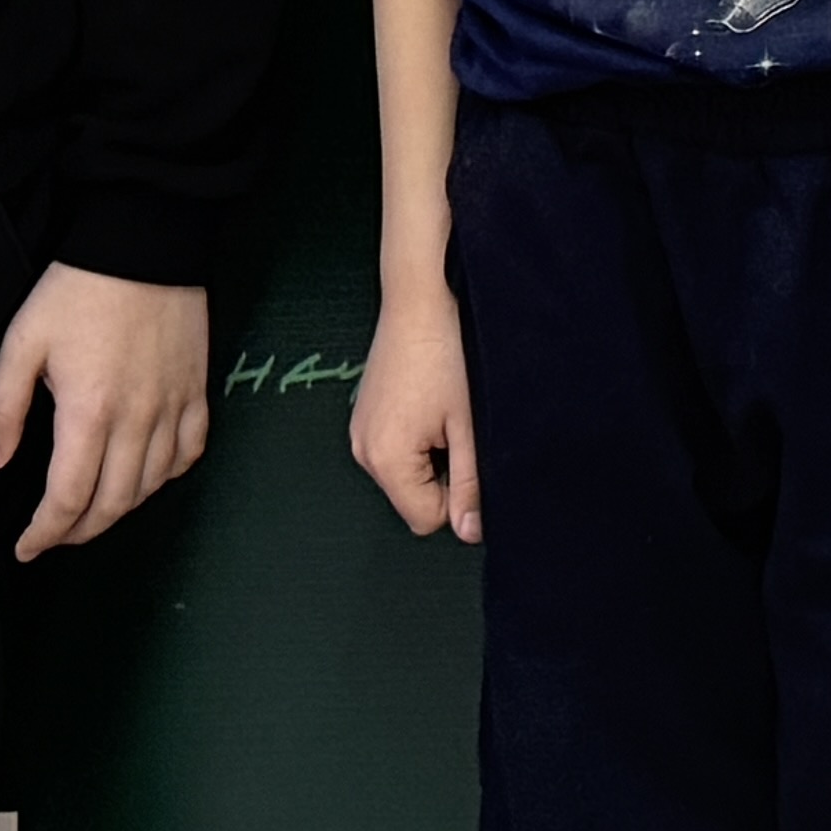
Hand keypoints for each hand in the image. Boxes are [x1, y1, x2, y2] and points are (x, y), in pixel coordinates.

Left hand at [0, 265, 212, 562]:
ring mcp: (173, 405)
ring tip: (92, 511)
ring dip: (119, 509)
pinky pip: (189, 451)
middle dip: (79, 532)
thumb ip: (3, 409)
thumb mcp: (23, 343)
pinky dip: (167, 475)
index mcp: (89, 411)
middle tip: (53, 536)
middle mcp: (137, 418)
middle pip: (113, 503)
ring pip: (151, 485)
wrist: (144, 244)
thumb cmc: (80, 290)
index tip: (27, 546)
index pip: (69, 498)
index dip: (45, 533)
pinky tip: (146, 475)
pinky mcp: (197, 390)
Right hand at [350, 277, 481, 543]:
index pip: (425, 520)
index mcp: (385, 460)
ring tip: (445, 409)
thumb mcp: (470, 424)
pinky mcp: (364, 415)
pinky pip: (395, 448)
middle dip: (443, 473)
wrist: (421, 298)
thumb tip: (470, 532)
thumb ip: (470, 484)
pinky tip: (430, 401)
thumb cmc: (446, 353)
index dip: (457, 497)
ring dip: (431, 454)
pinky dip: (417, 436)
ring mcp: (360, 432)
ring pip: (406, 474)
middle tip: (460, 427)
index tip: (471, 455)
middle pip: (413, 498)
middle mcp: (363, 451)